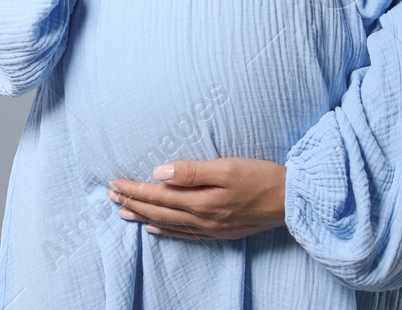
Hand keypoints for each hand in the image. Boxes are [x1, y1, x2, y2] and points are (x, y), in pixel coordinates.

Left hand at [106, 158, 286, 239]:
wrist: (291, 200)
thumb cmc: (261, 177)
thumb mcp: (227, 167)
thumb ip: (192, 171)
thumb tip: (159, 173)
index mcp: (201, 202)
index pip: (158, 196)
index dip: (134, 189)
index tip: (114, 182)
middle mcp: (202, 220)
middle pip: (159, 212)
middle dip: (133, 203)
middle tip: (110, 194)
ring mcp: (211, 229)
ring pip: (168, 224)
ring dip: (144, 217)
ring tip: (123, 212)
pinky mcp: (220, 232)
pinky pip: (185, 234)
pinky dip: (167, 230)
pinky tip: (156, 228)